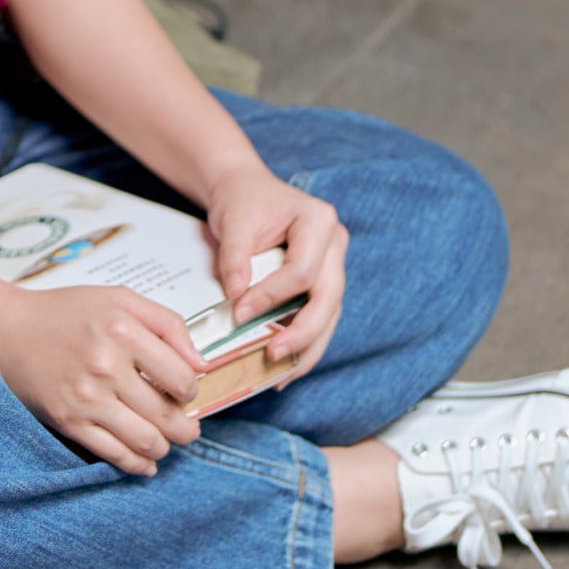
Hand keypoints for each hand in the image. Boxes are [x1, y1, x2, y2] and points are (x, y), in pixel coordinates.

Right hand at [0, 283, 208, 476]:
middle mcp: (105, 365)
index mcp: (122, 330)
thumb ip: (167, 323)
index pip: (181, 377)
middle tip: (189, 427)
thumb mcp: (120, 298)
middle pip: (167, 414)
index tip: (186, 392)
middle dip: (187, 428)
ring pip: (145, 440)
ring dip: (166, 447)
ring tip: (168, 441)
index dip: (192, 390)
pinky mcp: (68, 422)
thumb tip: (201, 364)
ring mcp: (85, 398)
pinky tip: (147, 462)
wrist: (8, 331)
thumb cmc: (65, 313)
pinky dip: (138, 464)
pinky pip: (113, 454)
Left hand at [206, 161, 347, 384]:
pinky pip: (320, 316)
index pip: (302, 270)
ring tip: (283, 376)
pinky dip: (305, 342)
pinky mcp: (324, 282)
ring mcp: (334, 264)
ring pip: (330, 314)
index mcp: (319, 220)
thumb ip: (235, 258)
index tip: (238, 312)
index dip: (271, 296)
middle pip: (328, 297)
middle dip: (303, 332)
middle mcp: (335, 243)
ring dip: (308, 348)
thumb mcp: (234, 223)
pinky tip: (287, 365)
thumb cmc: (243, 202)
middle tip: (273, 355)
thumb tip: (237, 297)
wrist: (247, 191)